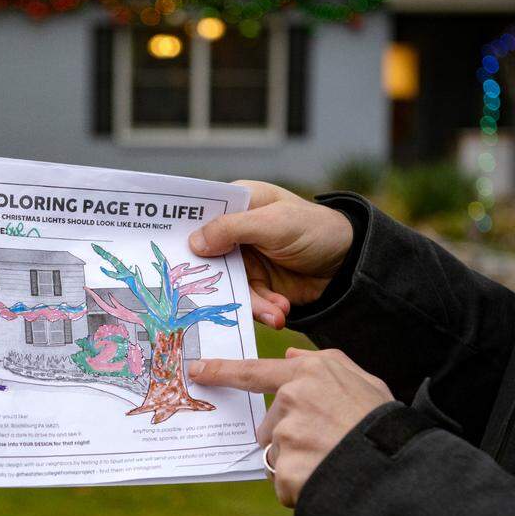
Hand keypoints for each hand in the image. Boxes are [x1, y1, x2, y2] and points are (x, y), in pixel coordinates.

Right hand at [188, 181, 352, 328]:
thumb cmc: (315, 229)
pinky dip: (265, 309)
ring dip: (252, 302)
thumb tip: (193, 242)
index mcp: (238, 204)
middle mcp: (236, 232)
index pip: (201, 214)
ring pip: (229, 285)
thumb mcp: (274, 224)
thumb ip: (233, 229)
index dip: (182, 231)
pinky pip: (248, 301)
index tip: (166, 251)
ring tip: (276, 312)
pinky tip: (281, 311)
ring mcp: (246, 261)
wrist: (348, 265)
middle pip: (207, 256)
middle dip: (214, 280)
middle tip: (209, 298)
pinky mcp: (258, 285)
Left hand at [188, 348, 392, 506]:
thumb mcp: (364, 382)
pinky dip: (301, 488)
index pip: (254, 372)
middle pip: (270, 426)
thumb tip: (290, 354)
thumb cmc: (383, 425)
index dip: (222, 372)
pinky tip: (327, 481)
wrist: (398, 470)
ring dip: (298, 464)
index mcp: (309, 374)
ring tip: (333, 464)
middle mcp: (292, 399)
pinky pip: (284, 483)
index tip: (197, 370)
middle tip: (328, 446)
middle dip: (290, 439)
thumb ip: (326, 365)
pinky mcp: (285, 468)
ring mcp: (287, 434)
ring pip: (279, 455)